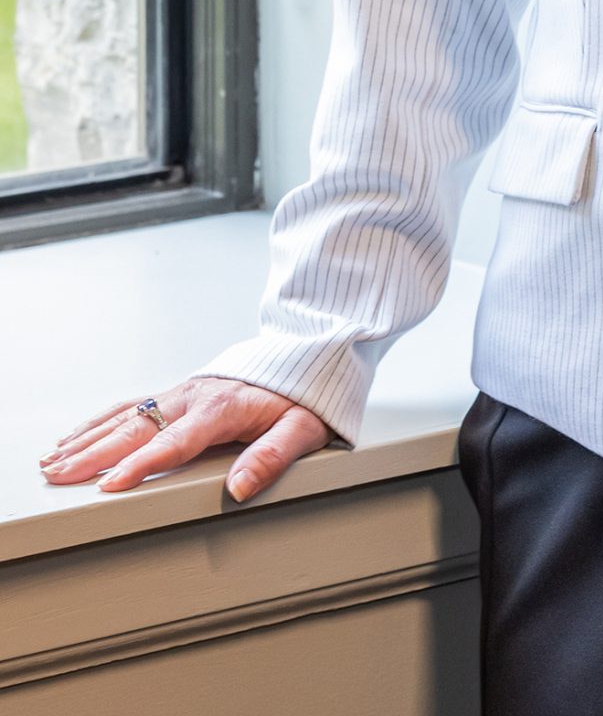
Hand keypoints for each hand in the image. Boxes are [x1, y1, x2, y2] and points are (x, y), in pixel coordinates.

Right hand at [37, 376, 333, 501]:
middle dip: (95, 452)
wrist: (306, 357)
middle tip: (60, 475)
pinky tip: (77, 436)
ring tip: (55, 460)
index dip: (143, 463)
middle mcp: (195, 396)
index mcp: (223, 407)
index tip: (112, 484)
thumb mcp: (303, 429)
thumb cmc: (304, 398)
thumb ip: (273, 457)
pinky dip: (99, 421)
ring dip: (89, 437)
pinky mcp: (178, 394)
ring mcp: (183, 393)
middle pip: (138, 427)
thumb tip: (241, 487)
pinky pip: (131, 405)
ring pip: (127, 414)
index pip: (176, 441)